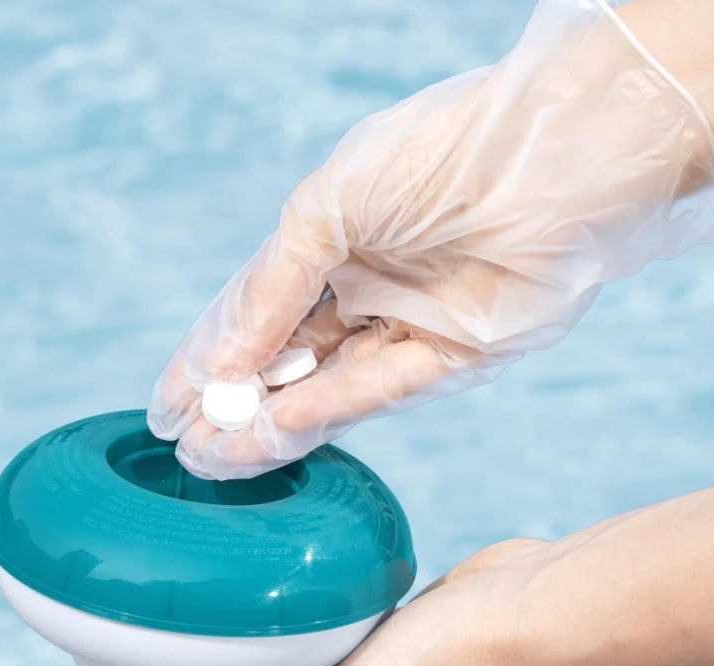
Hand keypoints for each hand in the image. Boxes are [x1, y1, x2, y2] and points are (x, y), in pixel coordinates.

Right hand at [148, 0, 713, 479]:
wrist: (546, 161)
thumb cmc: (436, 158)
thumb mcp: (327, 209)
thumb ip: (271, 288)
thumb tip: (222, 360)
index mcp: (338, 238)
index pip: (259, 311)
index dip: (210, 359)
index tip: (167, 407)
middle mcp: (372, 285)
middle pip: (289, 360)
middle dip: (235, 406)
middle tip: (187, 449)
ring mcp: (411, 323)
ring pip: (329, 387)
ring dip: (272, 423)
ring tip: (217, 458)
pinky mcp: (457, 357)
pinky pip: (380, 391)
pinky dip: (328, 412)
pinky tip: (278, 430)